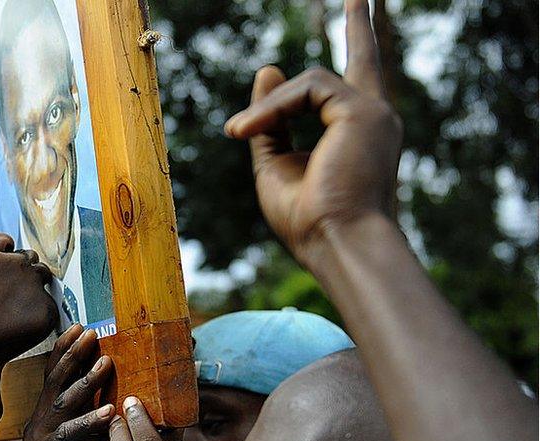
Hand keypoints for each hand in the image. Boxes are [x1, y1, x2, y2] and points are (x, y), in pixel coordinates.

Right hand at [23, 324, 115, 440]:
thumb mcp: (95, 433)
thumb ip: (102, 411)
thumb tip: (128, 385)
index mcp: (50, 411)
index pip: (55, 373)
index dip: (66, 350)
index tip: (80, 328)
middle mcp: (41, 419)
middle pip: (55, 379)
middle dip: (73, 354)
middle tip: (91, 333)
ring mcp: (40, 436)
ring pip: (63, 401)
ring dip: (85, 380)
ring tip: (107, 363)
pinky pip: (70, 433)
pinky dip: (90, 420)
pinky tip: (109, 412)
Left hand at [224, 0, 401, 263]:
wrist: (336, 242)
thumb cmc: (308, 219)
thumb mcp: (276, 165)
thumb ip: (271, 120)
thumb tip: (267, 68)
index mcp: (357, 136)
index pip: (349, 88)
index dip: (341, 61)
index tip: (328, 37)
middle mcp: (374, 120)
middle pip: (366, 60)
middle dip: (360, 26)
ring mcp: (373, 112)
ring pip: (310, 82)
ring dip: (268, 109)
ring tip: (238, 132)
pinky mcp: (363, 109)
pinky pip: (305, 89)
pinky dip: (272, 109)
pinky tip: (246, 130)